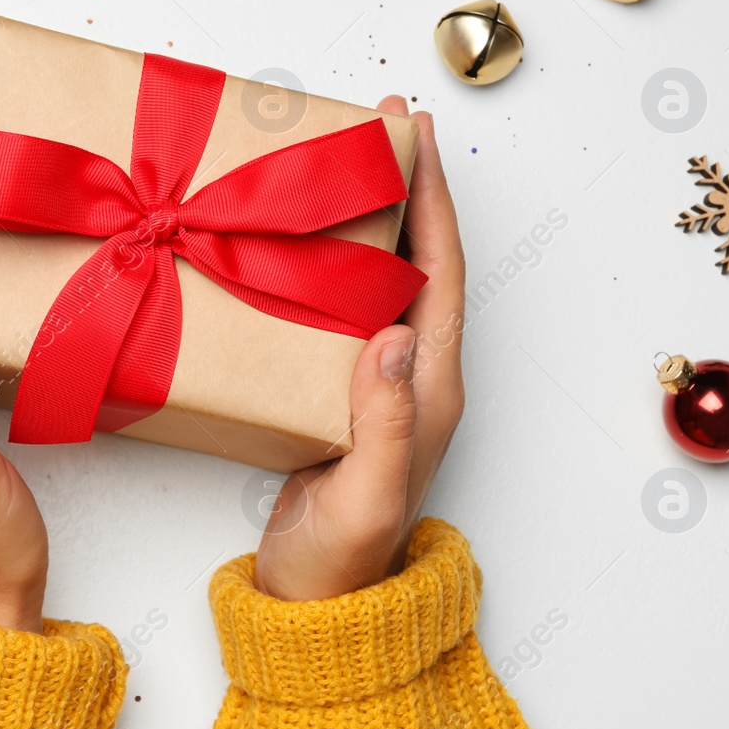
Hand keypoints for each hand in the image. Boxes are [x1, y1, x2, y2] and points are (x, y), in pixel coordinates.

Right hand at [253, 97, 465, 601]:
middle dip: (399, 183)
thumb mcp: (365, 496)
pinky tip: (291, 242)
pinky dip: (322, 259)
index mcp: (428, 384)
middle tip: (371, 121)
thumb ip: (385, 422)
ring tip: (332, 161)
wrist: (316, 607)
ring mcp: (371, 380)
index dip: (430, 195)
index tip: (415, 131)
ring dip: (362, 213)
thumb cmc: (343, 561)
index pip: (437, 267)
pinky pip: (334, 304)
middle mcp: (407, 371)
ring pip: (373, 274)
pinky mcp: (333, 391)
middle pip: (412, 255)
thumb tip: (391, 334)